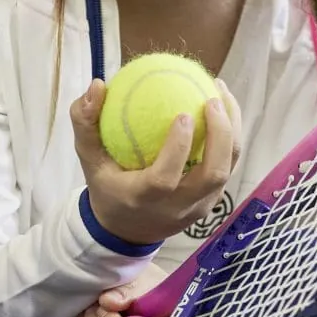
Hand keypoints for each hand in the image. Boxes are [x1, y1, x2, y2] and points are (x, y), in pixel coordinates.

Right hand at [69, 77, 239, 247]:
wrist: (127, 230)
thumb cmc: (107, 187)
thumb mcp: (88, 159)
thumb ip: (85, 123)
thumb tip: (98, 85)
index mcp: (144, 199)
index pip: (166, 179)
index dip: (178, 148)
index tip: (183, 114)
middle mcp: (177, 207)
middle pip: (212, 176)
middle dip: (220, 136)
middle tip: (212, 99)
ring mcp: (199, 207)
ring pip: (226, 170)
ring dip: (232, 132)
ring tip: (222, 94)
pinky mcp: (211, 202)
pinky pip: (227, 168)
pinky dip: (229, 138)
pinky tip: (223, 108)